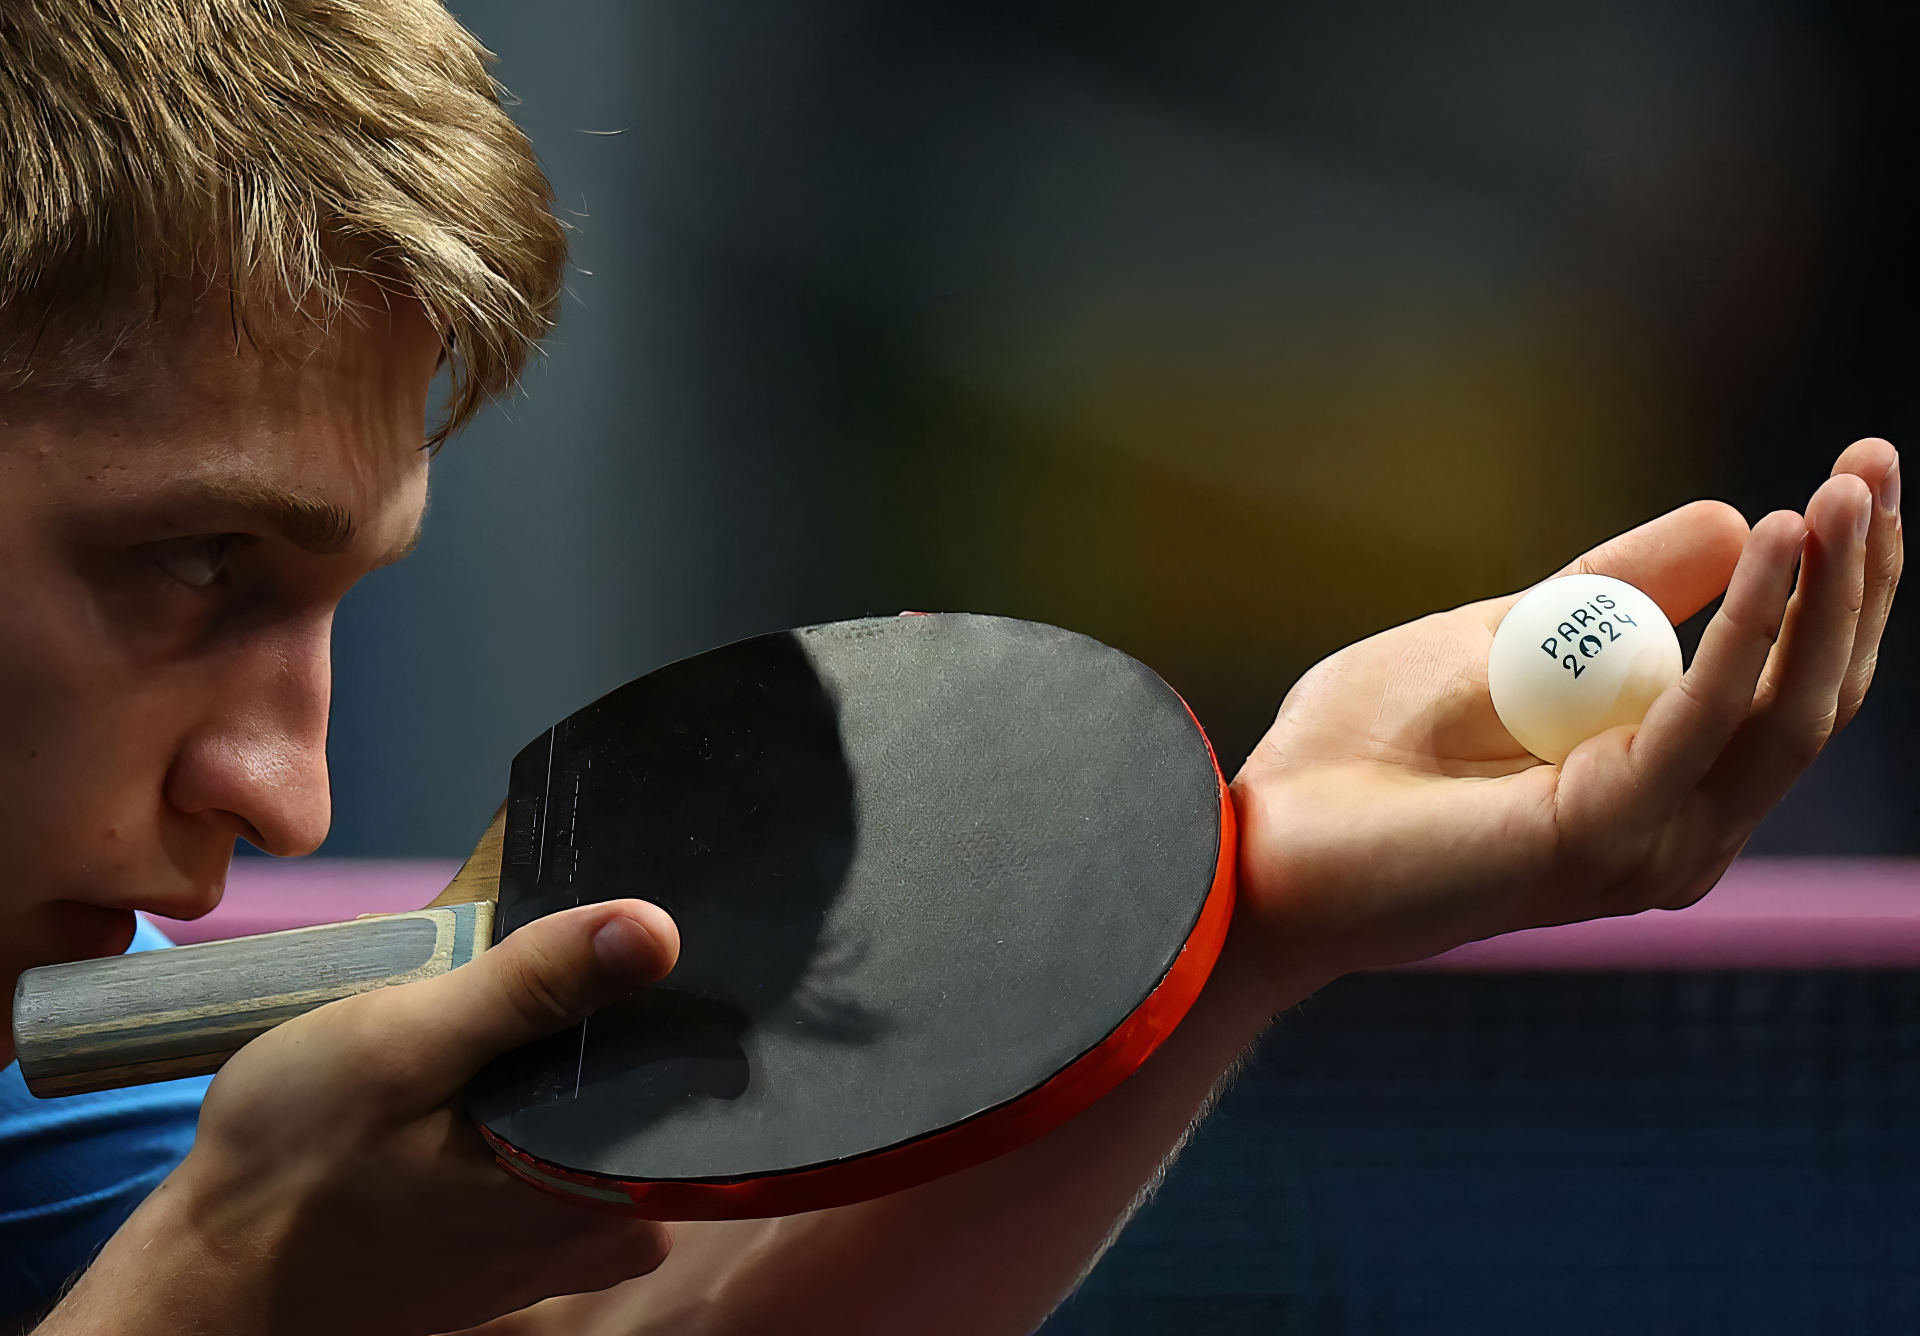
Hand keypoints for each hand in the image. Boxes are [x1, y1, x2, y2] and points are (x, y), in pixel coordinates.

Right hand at [39, 899, 682, 1335]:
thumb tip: (655, 929)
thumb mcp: (401, 1047)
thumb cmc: (290, 1169)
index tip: (602, 940)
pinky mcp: (527, 1245)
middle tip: (508, 984)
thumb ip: (530, 987)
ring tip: (483, 1025)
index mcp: (603, 1192)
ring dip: (557, 1062)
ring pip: (610, 1117)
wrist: (212, 1272)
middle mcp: (609, 1229)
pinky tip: (473, 1077)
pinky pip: (568, 1152)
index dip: (658, 990)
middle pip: (654, 1088)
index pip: (694, 1069)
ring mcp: (570, 1245)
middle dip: (597, 1022)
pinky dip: (530, 1105)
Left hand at [1232, 439, 1901, 988]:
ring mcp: (1646, 846)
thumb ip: (1614, 596)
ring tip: (1848, 485)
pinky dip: (1749, 628)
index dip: (1837, 584)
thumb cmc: (1357, 753)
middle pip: (1808, 700)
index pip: (1783, 688)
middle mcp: (1673, 829)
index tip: (1862, 473)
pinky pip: (1704, 720)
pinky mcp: (1601, 837)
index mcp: (1653, 788)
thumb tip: (1735, 520)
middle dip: (1857, 576)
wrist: (1256, 836)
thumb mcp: (1506, 639)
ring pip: (1785, 713)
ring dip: (1827, 592)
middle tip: (1879, 458)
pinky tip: (1781, 542)